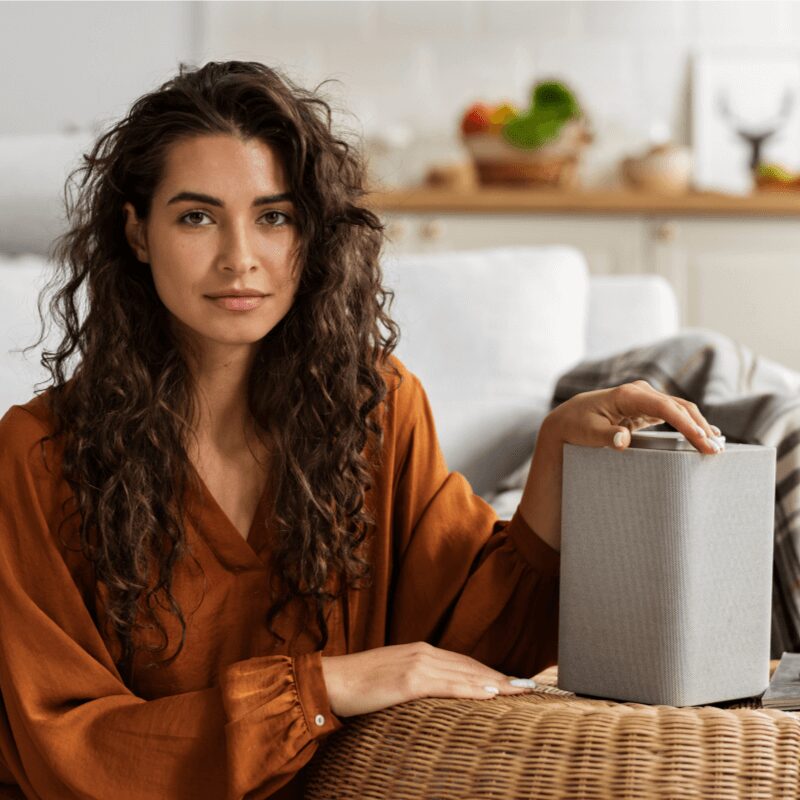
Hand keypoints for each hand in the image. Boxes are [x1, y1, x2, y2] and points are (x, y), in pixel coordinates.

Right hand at [320, 642, 536, 716]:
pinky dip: (472, 688)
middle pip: (472, 666)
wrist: (332, 681)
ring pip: (465, 674)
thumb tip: (439, 696)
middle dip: (503, 677)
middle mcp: (423, 653)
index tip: (516, 682)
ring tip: (522, 690)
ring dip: (497, 682)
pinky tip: (492, 693)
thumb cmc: (361, 684)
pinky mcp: (408, 680)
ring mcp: (416, 665)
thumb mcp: (395, 679)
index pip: (465, 663)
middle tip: (531, 686)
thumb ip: (419, 682)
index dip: (493, 672)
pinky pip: (448, 686)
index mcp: (421, 652)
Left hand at [518, 380, 722, 551]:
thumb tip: (622, 441)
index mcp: (628, 394)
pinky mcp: (645, 409)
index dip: (687, 425)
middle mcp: (640, 392)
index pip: (666, 408)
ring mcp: (645, 399)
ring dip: (698, 426)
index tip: (702, 442)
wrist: (566, 420)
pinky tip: (704, 435)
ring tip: (716, 446)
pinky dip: (689, 424)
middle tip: (715, 451)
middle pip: (679, 407)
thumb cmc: (575, 426)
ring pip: (680, 409)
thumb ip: (605, 436)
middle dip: (699, 427)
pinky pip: (673, 415)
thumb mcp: (586, 432)